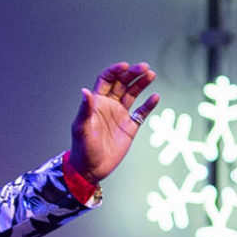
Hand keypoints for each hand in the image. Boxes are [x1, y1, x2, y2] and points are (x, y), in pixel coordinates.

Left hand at [66, 63, 160, 182]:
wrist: (91, 169)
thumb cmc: (82, 149)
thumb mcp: (81, 128)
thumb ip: (85, 109)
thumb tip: (84, 91)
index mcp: (96, 102)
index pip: (106, 79)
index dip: (115, 71)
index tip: (125, 66)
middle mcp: (109, 105)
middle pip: (122, 83)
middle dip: (133, 74)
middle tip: (144, 68)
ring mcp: (120, 115)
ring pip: (133, 94)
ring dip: (141, 84)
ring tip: (151, 75)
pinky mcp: (130, 127)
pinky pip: (141, 112)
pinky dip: (149, 104)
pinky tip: (155, 97)